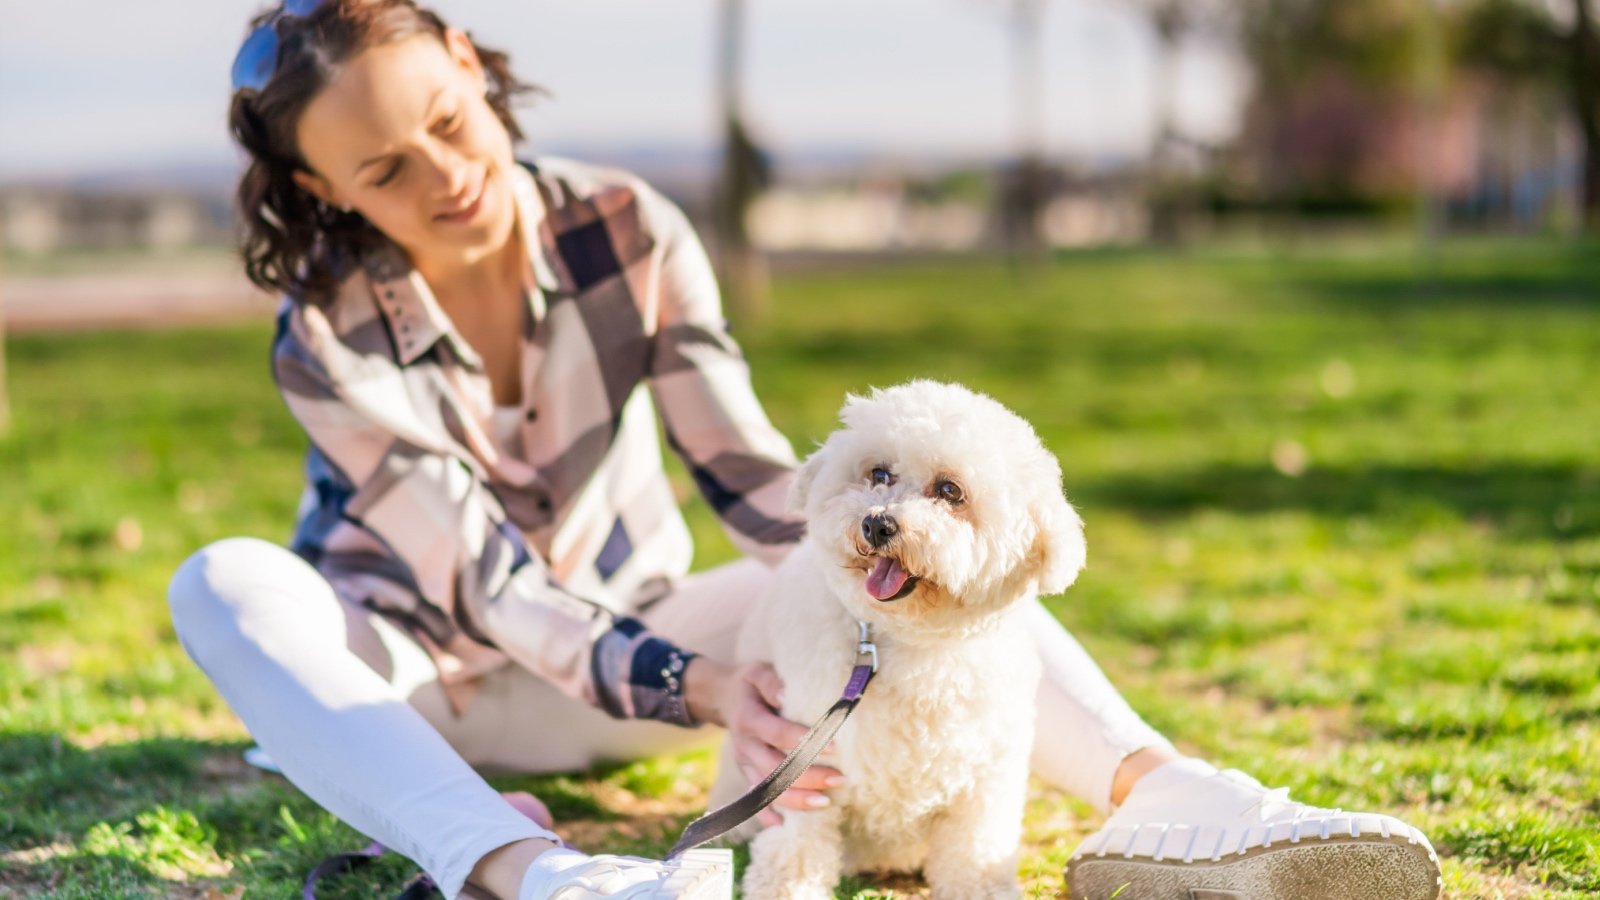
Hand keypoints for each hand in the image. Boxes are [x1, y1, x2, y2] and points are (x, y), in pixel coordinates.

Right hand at [684, 658, 843, 826]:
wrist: (723, 698)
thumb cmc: (751, 684)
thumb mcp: (758, 672)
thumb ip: (772, 681)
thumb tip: (787, 693)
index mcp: (748, 718)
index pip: (777, 733)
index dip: (804, 741)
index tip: (836, 747)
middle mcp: (744, 745)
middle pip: (774, 768)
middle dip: (808, 777)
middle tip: (840, 779)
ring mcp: (744, 764)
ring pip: (767, 789)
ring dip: (796, 799)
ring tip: (825, 802)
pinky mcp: (746, 774)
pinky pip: (754, 800)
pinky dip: (767, 815)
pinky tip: (786, 826)